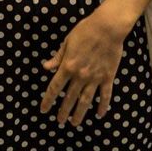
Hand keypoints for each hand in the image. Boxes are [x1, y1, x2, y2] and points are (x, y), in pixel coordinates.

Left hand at [41, 9, 129, 127]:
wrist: (107, 27)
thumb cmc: (86, 31)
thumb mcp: (67, 42)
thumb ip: (57, 57)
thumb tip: (46, 68)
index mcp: (68, 67)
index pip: (55, 88)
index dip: (48, 100)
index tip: (43, 110)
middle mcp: (80, 76)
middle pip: (69, 98)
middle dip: (63, 111)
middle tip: (59, 121)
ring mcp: (95, 78)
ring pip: (85, 100)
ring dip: (79, 113)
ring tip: (74, 123)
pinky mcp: (108, 77)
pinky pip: (105, 95)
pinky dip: (103, 106)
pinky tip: (100, 114)